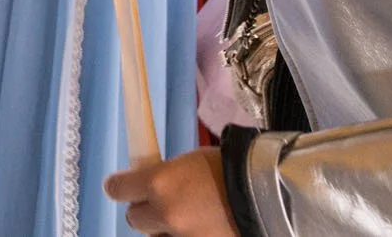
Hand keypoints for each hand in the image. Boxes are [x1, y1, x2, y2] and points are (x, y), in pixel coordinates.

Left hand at [106, 149, 238, 236]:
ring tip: (188, 221)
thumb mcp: (191, 162)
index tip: (123, 186)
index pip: (117, 189)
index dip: (120, 186)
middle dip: (146, 212)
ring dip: (165, 230)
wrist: (274, 194)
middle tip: (163, 205)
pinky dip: (187, 236)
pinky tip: (201, 229)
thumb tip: (148, 185)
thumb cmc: (233, 169)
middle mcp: (166, 213)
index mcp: (159, 182)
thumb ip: (165, 176)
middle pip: (134, 219)